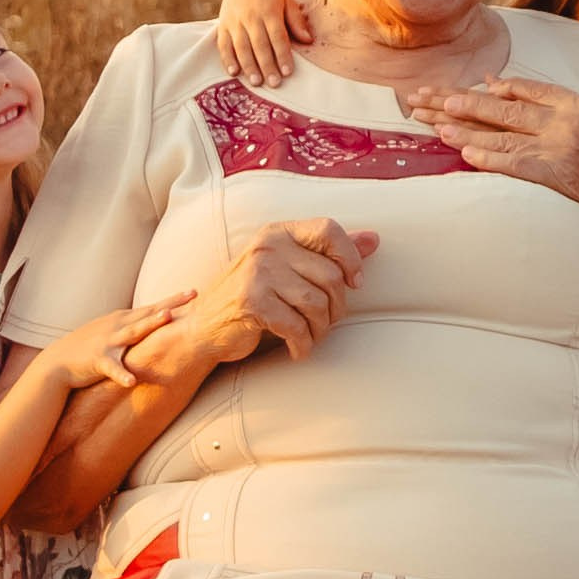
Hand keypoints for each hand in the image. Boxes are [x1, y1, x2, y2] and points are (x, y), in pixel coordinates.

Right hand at [38, 294, 192, 390]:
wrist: (56, 363)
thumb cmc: (88, 347)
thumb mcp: (112, 330)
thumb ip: (133, 325)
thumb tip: (156, 322)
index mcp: (123, 319)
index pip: (153, 307)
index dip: (173, 300)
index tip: (195, 291)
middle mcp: (117, 325)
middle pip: (149, 312)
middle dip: (171, 303)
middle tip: (193, 293)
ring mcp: (108, 342)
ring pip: (133, 332)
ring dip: (150, 324)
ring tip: (167, 318)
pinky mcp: (98, 361)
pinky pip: (113, 368)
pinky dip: (122, 375)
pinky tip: (133, 381)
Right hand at [182, 219, 379, 363]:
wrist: (203, 327)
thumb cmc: (256, 296)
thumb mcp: (291, 268)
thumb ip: (331, 253)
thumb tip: (375, 239)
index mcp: (279, 232)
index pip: (329, 229)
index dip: (350, 257)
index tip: (354, 283)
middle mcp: (268, 246)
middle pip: (330, 275)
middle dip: (336, 307)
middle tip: (326, 322)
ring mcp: (257, 273)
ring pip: (316, 303)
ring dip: (321, 329)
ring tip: (312, 336)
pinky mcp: (251, 302)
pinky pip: (297, 325)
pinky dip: (304, 344)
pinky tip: (298, 349)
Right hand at [215, 0, 313, 86]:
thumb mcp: (287, 0)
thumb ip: (296, 21)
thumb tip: (308, 40)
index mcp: (269, 11)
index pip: (277, 37)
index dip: (282, 55)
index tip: (287, 72)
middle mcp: (251, 17)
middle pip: (259, 45)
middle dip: (267, 66)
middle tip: (274, 83)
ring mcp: (235, 21)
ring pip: (241, 46)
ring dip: (248, 66)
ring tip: (256, 82)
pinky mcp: (223, 25)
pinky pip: (223, 44)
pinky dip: (227, 59)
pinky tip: (234, 72)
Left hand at [410, 77, 578, 224]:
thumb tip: (558, 104)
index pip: (534, 89)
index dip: (504, 87)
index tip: (481, 85)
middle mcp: (567, 122)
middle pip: (508, 108)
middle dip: (469, 102)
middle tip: (438, 98)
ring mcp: (560, 149)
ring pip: (503, 134)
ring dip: (467, 129)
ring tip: (438, 122)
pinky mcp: (556, 176)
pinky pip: (514, 164)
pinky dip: (488, 158)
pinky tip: (464, 153)